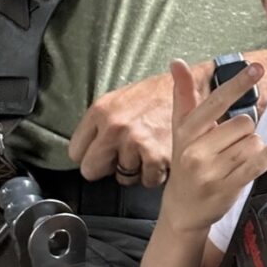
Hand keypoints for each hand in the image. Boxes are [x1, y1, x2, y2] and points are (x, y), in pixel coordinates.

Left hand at [69, 68, 203, 186]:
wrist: (191, 86)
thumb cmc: (157, 93)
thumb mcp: (120, 98)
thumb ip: (101, 123)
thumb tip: (87, 148)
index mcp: (101, 110)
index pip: (75, 151)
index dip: (91, 155)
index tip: (103, 154)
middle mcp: (114, 126)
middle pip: (91, 170)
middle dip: (107, 167)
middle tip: (124, 158)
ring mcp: (135, 141)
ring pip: (123, 178)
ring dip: (137, 170)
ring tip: (149, 150)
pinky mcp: (156, 155)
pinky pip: (148, 180)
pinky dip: (157, 173)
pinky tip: (162, 155)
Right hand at [163, 59, 266, 234]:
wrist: (181, 209)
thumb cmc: (185, 161)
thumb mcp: (181, 129)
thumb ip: (183, 95)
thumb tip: (177, 62)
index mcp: (186, 131)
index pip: (216, 102)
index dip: (238, 84)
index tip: (257, 68)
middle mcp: (196, 151)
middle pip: (243, 123)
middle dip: (243, 130)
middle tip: (227, 144)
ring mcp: (212, 171)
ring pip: (252, 142)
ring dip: (252, 146)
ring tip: (233, 158)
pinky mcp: (228, 187)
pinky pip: (257, 164)